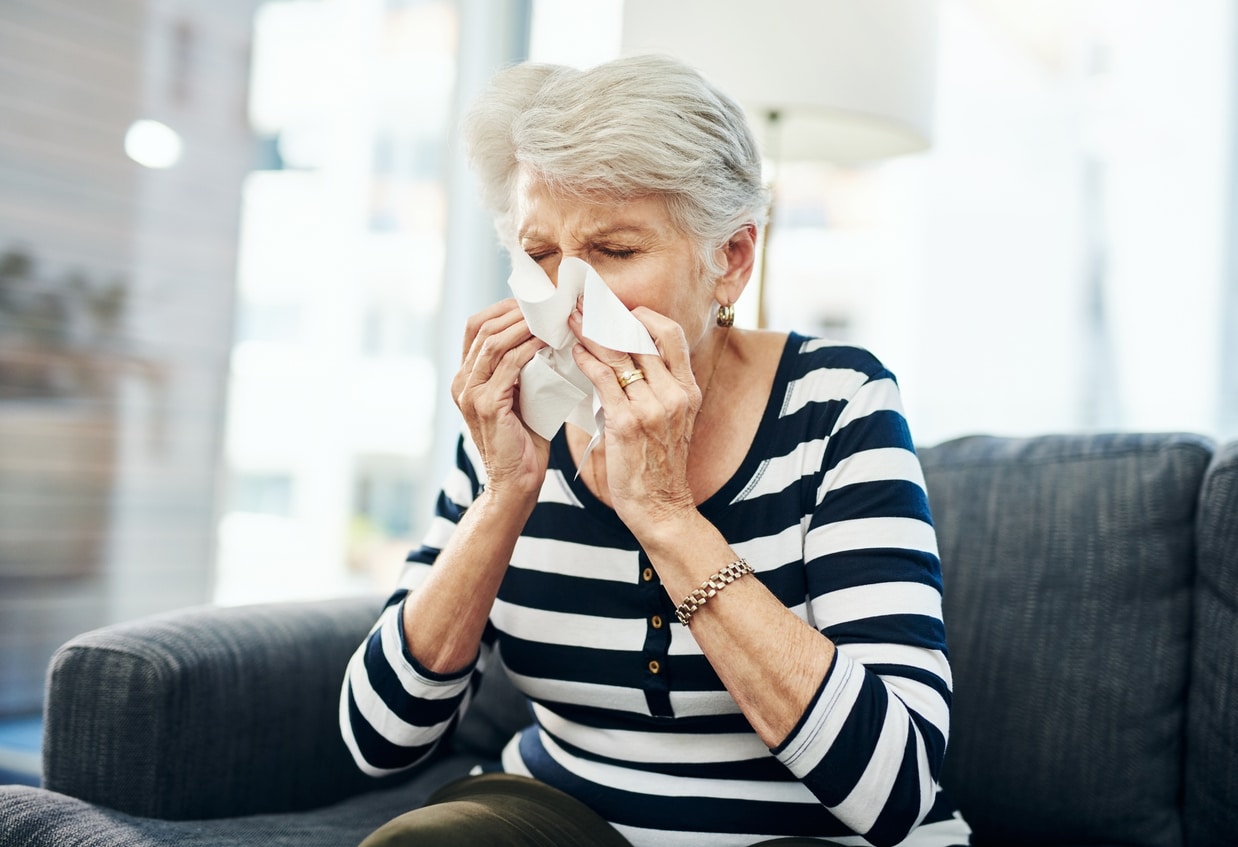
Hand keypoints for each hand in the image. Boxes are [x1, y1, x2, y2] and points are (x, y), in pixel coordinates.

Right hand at [453, 299, 550, 497]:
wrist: (516, 483)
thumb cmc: (523, 442)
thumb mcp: (517, 398)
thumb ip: (519, 371)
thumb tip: (543, 338)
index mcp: (464, 378)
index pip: (474, 328)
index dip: (501, 310)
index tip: (531, 303)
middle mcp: (461, 383)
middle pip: (483, 329)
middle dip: (515, 312)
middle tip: (545, 305)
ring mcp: (470, 394)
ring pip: (493, 342)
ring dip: (523, 326)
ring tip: (549, 318)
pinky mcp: (486, 404)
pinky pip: (509, 365)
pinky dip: (528, 348)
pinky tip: (546, 341)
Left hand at [569, 306, 700, 534]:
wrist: (661, 508)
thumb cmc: (658, 467)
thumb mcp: (672, 423)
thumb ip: (658, 391)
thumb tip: (626, 362)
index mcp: (688, 390)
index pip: (671, 335)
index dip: (644, 316)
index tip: (617, 309)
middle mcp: (675, 394)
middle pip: (641, 337)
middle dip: (610, 315)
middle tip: (585, 302)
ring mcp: (653, 407)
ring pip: (619, 354)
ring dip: (591, 331)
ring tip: (571, 319)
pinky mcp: (628, 422)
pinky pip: (604, 379)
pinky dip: (586, 360)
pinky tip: (573, 351)